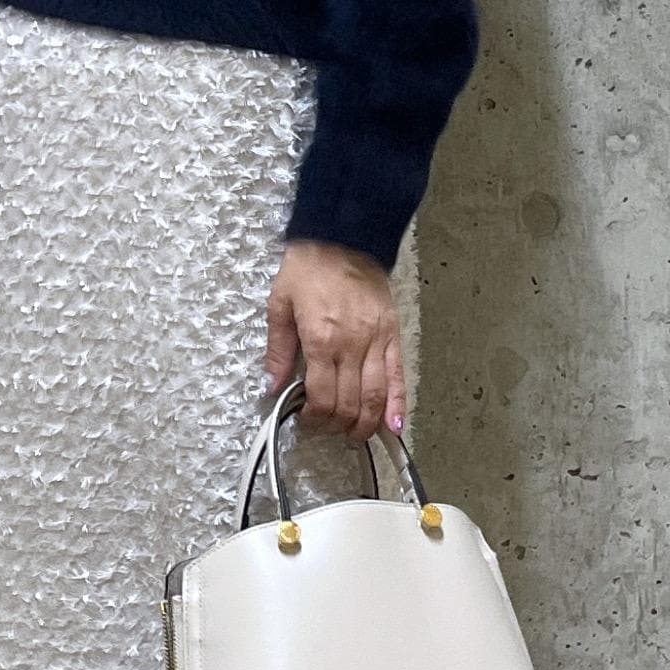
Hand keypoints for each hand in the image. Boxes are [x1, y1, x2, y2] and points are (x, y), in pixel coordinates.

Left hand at [263, 240, 406, 445]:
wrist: (344, 234)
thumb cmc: (309, 267)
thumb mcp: (280, 304)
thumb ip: (277, 350)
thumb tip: (272, 388)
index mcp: (321, 340)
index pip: (322, 397)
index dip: (315, 418)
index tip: (307, 419)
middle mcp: (351, 346)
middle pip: (349, 404)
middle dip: (337, 425)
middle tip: (328, 429)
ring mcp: (376, 343)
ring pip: (374, 398)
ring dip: (365, 424)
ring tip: (355, 435)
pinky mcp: (392, 336)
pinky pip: (398, 377)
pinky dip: (397, 405)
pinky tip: (394, 427)